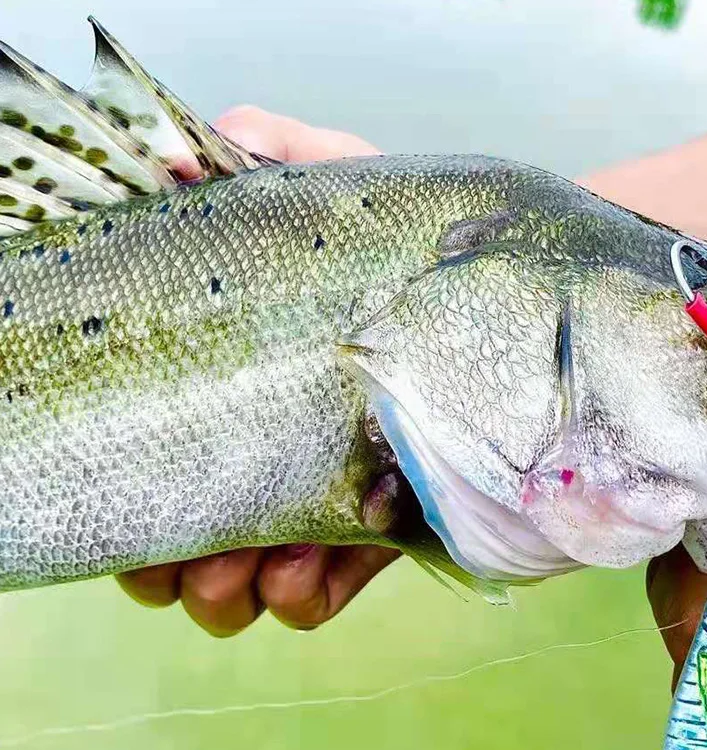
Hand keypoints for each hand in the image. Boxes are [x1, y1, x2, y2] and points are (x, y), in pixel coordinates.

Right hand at [116, 107, 397, 636]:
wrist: (531, 295)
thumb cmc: (428, 242)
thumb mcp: (350, 187)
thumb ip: (276, 158)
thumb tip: (188, 152)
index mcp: (244, 384)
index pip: (158, 455)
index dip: (133, 495)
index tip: (144, 500)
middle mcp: (274, 449)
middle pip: (180, 540)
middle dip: (173, 562)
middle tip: (198, 551)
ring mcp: (327, 499)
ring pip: (241, 587)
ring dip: (229, 587)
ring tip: (263, 559)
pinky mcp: (385, 537)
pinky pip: (318, 597)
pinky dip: (301, 594)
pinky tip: (306, 564)